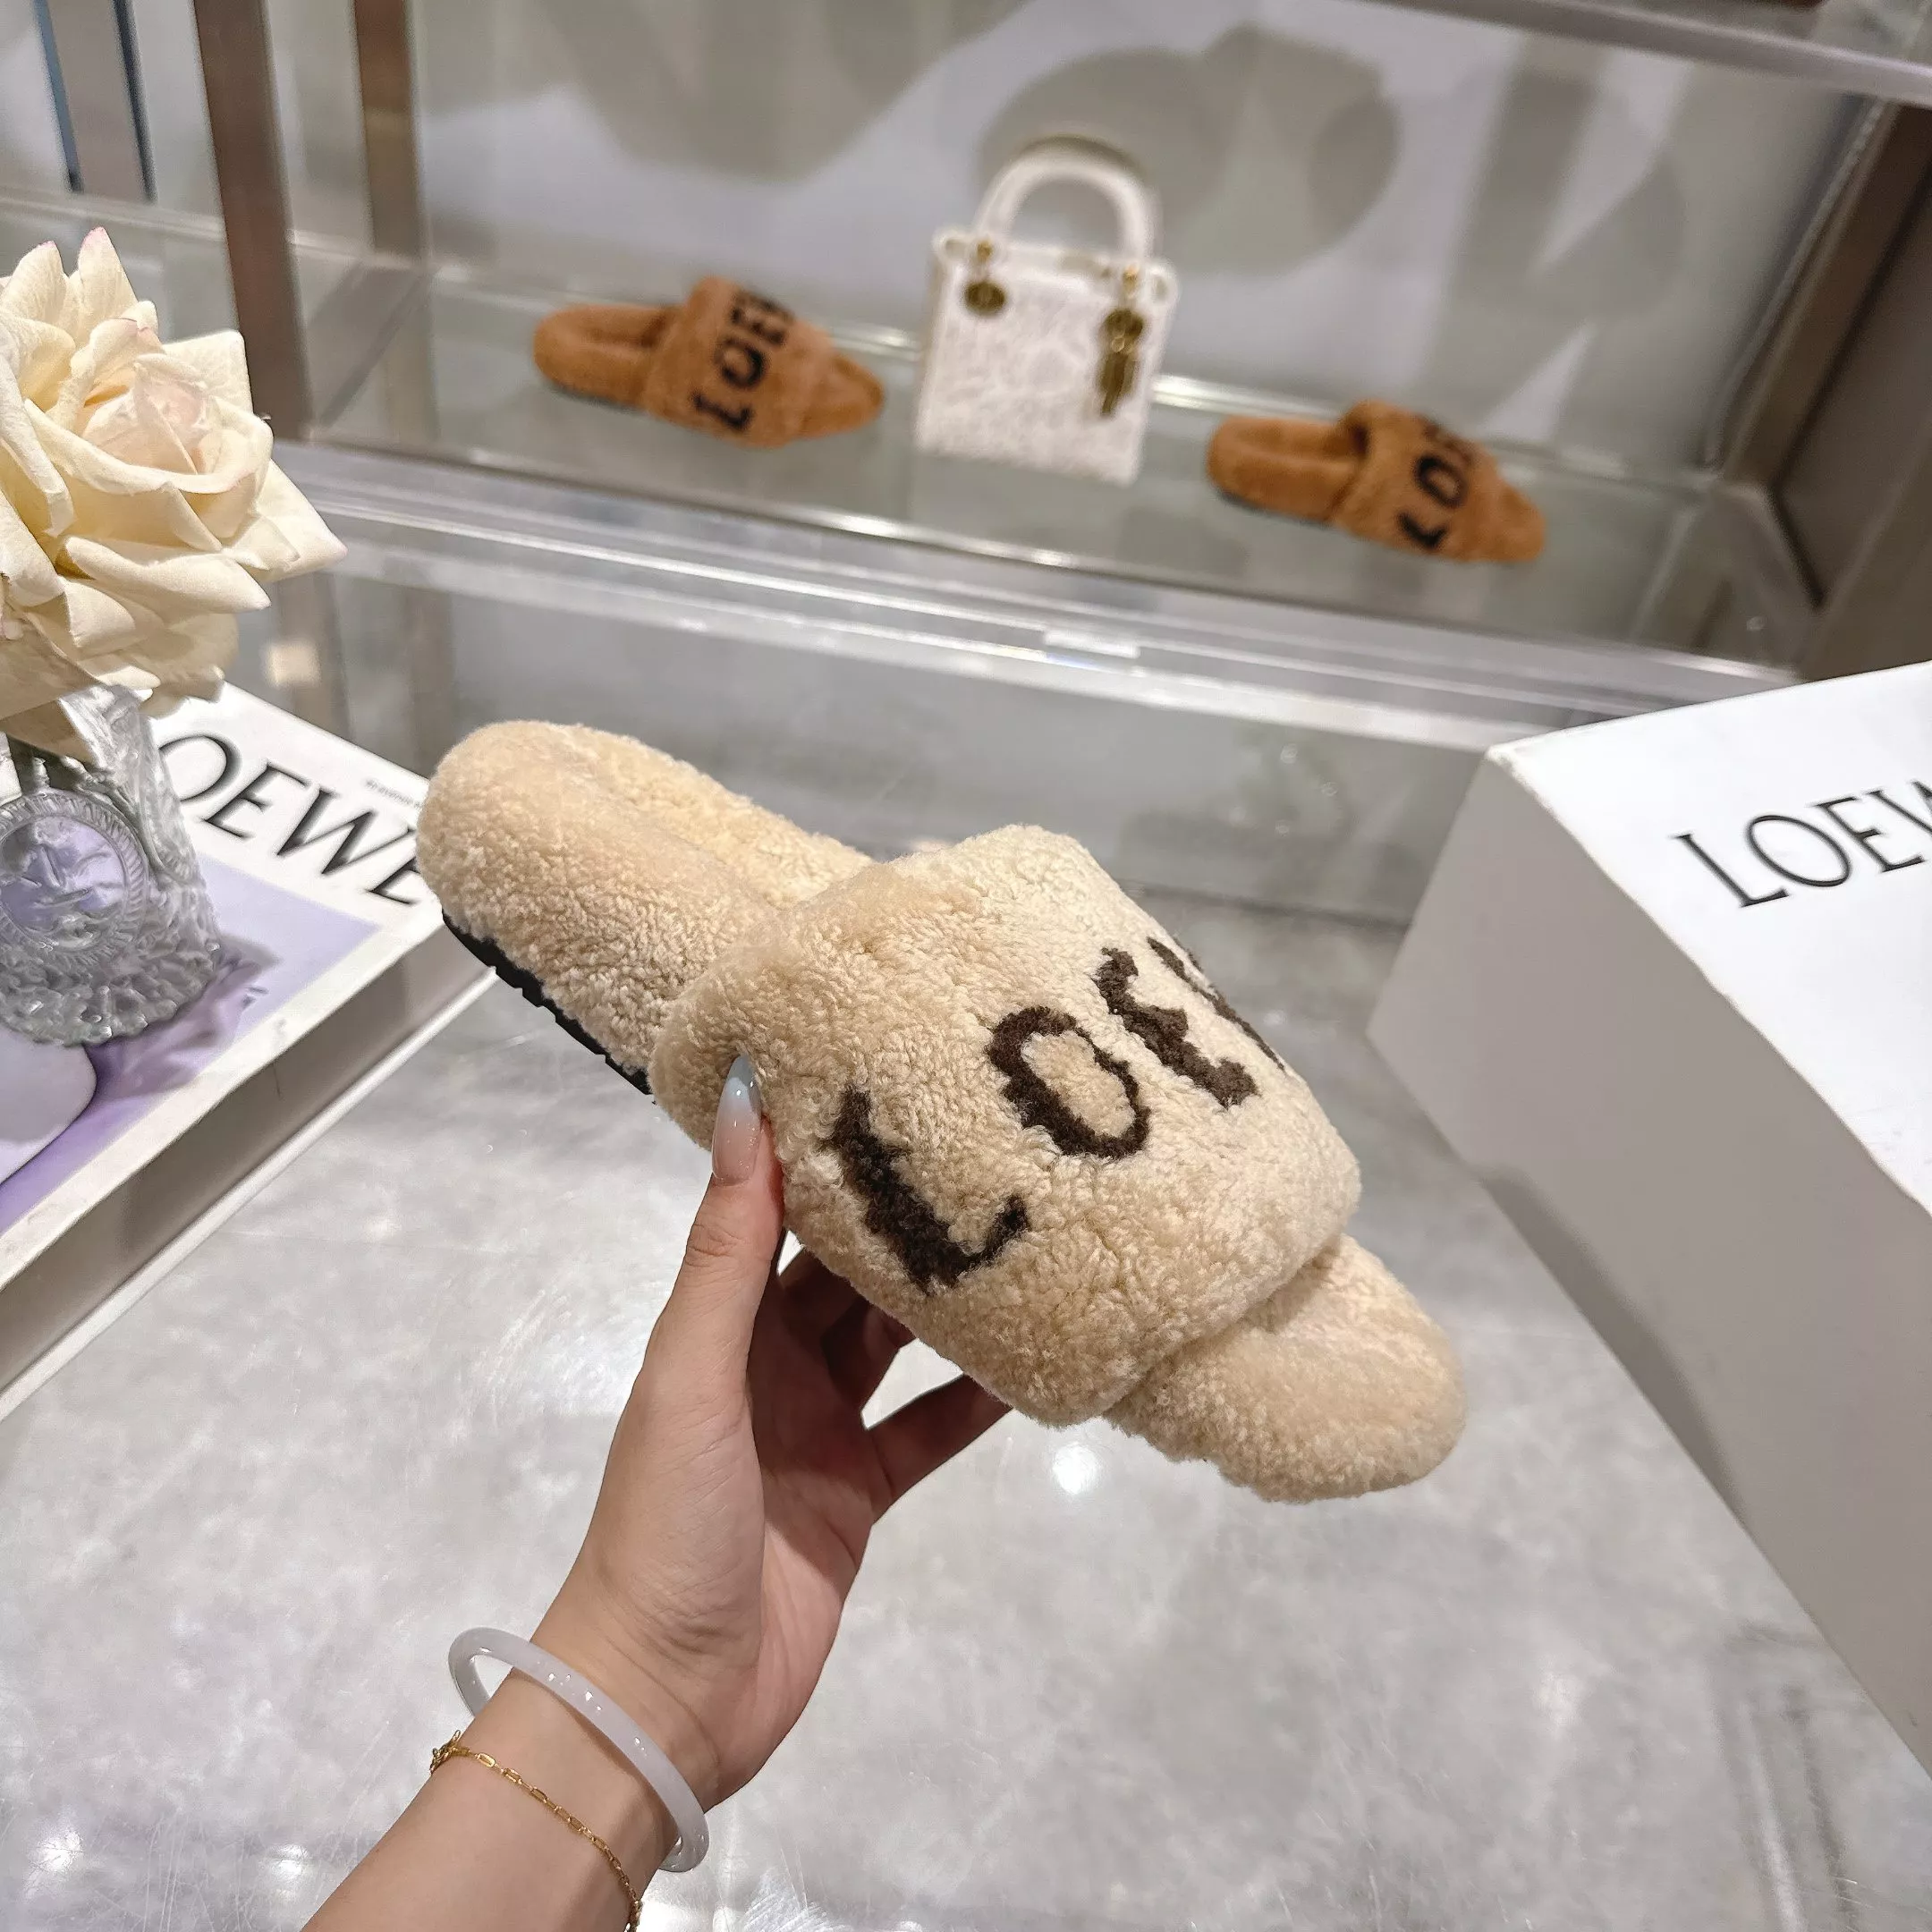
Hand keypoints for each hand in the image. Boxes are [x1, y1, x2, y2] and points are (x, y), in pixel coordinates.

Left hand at [535, 1059, 1008, 1808]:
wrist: (668, 1695)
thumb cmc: (666, 1519)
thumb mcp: (694, 1372)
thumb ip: (727, 1248)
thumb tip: (740, 1101)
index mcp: (718, 1327)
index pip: (779, 1217)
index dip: (828, 1155)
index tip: (894, 1083)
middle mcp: (769, 1365)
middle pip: (847, 1276)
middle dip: (906, 1223)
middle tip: (991, 1153)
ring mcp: (819, 1431)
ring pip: (895, 1345)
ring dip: (949, 1302)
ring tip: (1029, 1236)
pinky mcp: (860, 1495)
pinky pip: (927, 1430)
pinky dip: (974, 1399)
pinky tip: (1036, 1360)